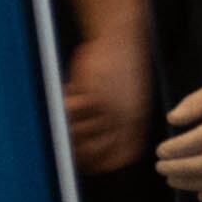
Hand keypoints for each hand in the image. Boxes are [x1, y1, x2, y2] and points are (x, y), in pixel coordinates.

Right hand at [63, 28, 151, 173]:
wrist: (121, 36)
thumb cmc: (123, 66)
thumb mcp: (130, 98)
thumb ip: (118, 122)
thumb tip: (94, 145)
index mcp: (137, 121)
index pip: (121, 156)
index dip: (102, 164)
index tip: (88, 165)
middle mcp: (124, 117)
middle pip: (96, 149)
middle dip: (77, 151)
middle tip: (64, 144)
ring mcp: (108, 106)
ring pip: (78, 130)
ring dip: (67, 125)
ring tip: (67, 112)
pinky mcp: (91, 92)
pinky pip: (70, 109)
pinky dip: (64, 103)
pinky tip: (67, 92)